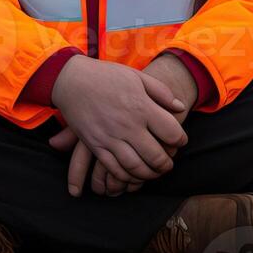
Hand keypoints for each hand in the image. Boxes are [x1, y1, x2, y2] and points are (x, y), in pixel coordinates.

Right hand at [49, 56, 187, 196]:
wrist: (71, 80)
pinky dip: (126, 176)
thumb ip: (161, 92)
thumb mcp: (137, 77)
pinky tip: (132, 173)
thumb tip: (180, 107)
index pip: (171, 132)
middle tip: (168, 164)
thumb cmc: (106, 76)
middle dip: (166, 164)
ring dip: (148, 174)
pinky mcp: (96, 145)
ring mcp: (110, 137)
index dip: (180, 140)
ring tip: (153, 172)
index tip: (180, 141)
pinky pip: (114, 169)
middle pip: (156, 156)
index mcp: (141, 106)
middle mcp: (128, 125)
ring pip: (136, 167)